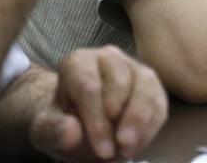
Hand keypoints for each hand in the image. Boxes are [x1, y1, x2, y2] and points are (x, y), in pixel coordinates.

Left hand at [28, 47, 167, 160]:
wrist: (80, 124)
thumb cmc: (62, 123)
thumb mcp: (46, 131)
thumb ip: (54, 131)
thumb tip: (71, 131)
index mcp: (78, 62)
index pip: (89, 86)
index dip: (97, 120)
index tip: (101, 150)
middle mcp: (108, 57)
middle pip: (121, 81)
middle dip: (123, 117)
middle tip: (120, 147)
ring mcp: (133, 66)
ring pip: (146, 86)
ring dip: (142, 120)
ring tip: (131, 147)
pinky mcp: (151, 83)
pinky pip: (159, 100)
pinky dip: (152, 125)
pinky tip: (139, 144)